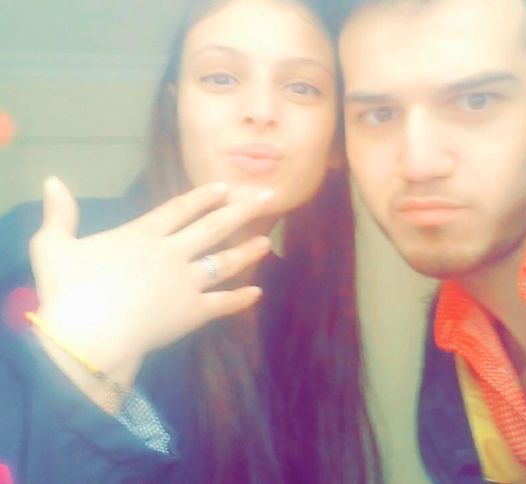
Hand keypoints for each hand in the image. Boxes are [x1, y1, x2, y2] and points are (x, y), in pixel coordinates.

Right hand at [29, 177, 272, 393]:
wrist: (88, 336)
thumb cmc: (68, 290)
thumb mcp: (53, 246)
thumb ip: (59, 214)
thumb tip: (51, 180)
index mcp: (142, 235)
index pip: (180, 209)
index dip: (203, 196)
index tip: (226, 186)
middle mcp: (172, 253)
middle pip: (212, 227)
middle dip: (241, 210)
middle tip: (267, 197)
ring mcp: (186, 283)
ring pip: (224, 262)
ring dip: (247, 251)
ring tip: (268, 241)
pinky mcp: (192, 313)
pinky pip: (222, 303)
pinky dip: (240, 299)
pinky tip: (257, 293)